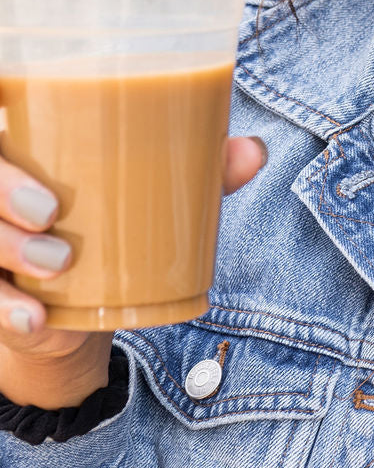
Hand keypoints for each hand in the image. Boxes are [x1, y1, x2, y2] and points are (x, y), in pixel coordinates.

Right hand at [0, 135, 267, 403]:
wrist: (76, 313)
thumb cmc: (110, 227)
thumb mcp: (147, 198)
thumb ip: (196, 170)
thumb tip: (254, 150)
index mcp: (25, 151)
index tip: (28, 148)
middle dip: (3, 194)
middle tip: (51, 214)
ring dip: (7, 248)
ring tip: (57, 264)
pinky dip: (8, 311)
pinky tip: (36, 319)